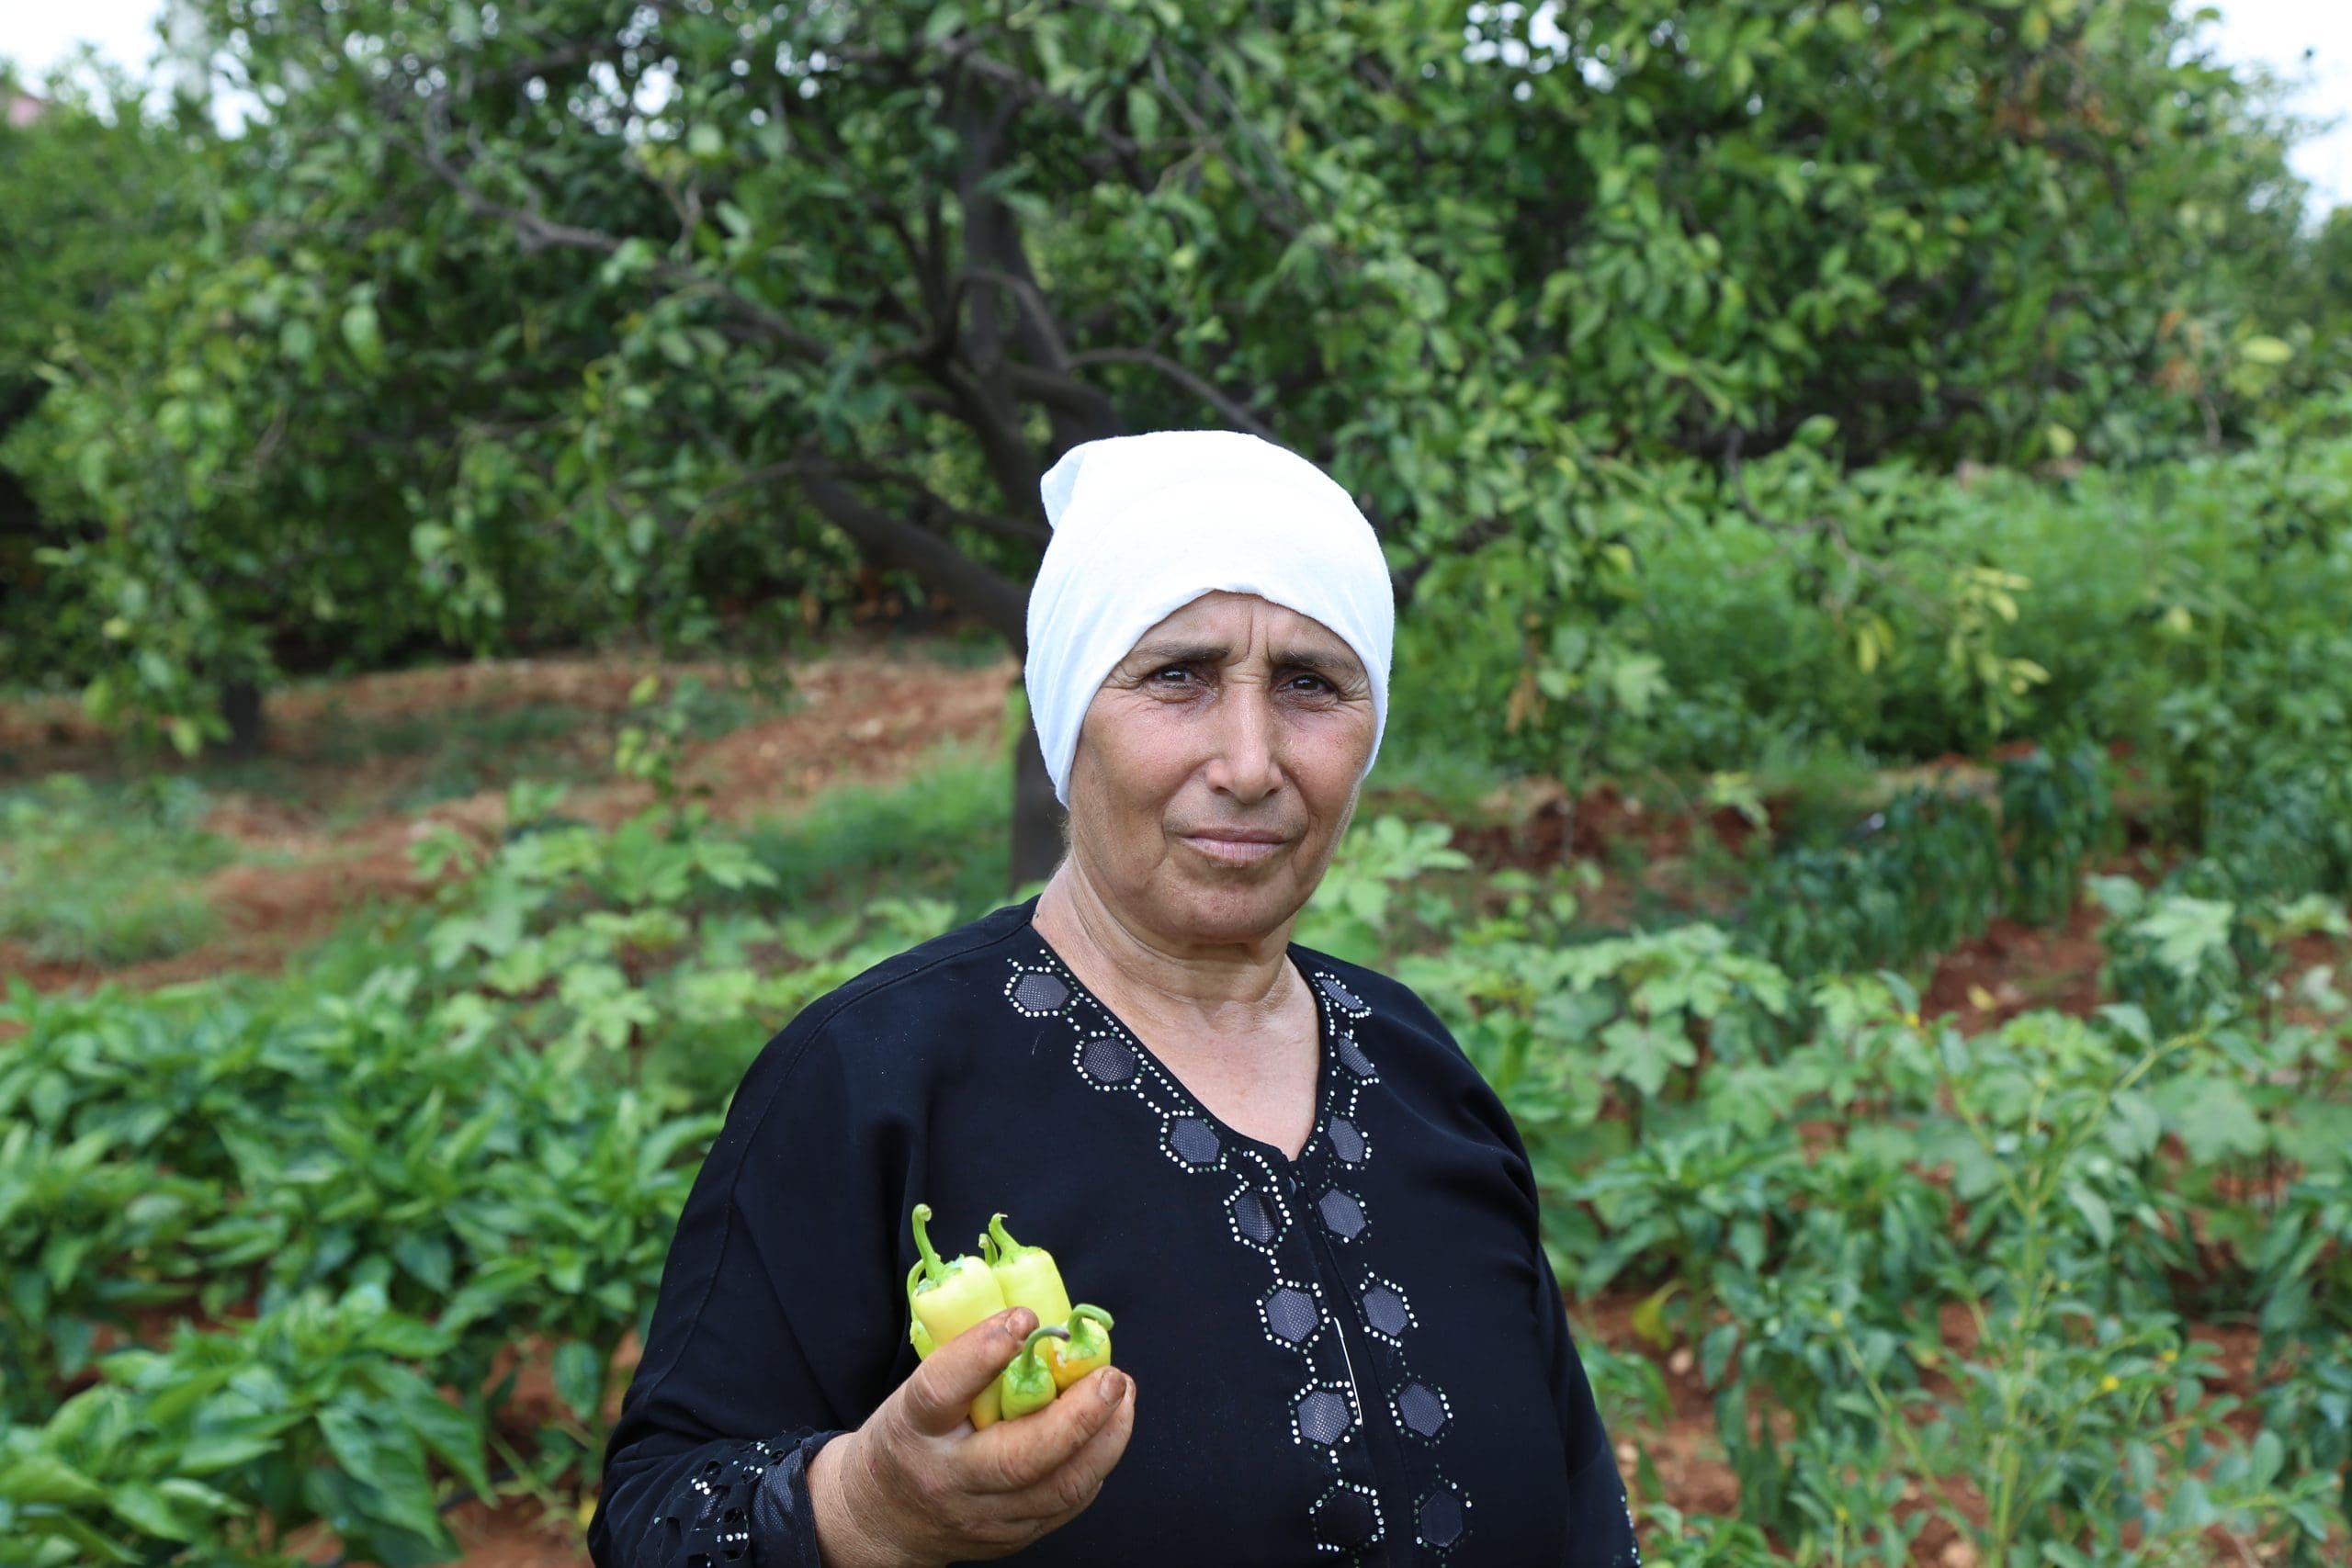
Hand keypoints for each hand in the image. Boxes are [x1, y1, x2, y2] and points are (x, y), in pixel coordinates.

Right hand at [809, 1307, 1136, 1567]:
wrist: (883, 1516)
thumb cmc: (909, 1436)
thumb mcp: (915, 1393)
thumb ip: (968, 1366)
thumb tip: (1035, 1321)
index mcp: (915, 1427)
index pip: (943, 1390)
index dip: (984, 1352)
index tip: (1024, 1319)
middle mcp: (948, 1477)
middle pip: (1018, 1458)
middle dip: (1077, 1416)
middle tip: (1111, 1376)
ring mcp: (981, 1516)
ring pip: (1057, 1488)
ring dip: (1104, 1440)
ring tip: (1122, 1397)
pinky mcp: (1010, 1538)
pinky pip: (1066, 1504)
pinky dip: (1095, 1464)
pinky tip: (1107, 1432)